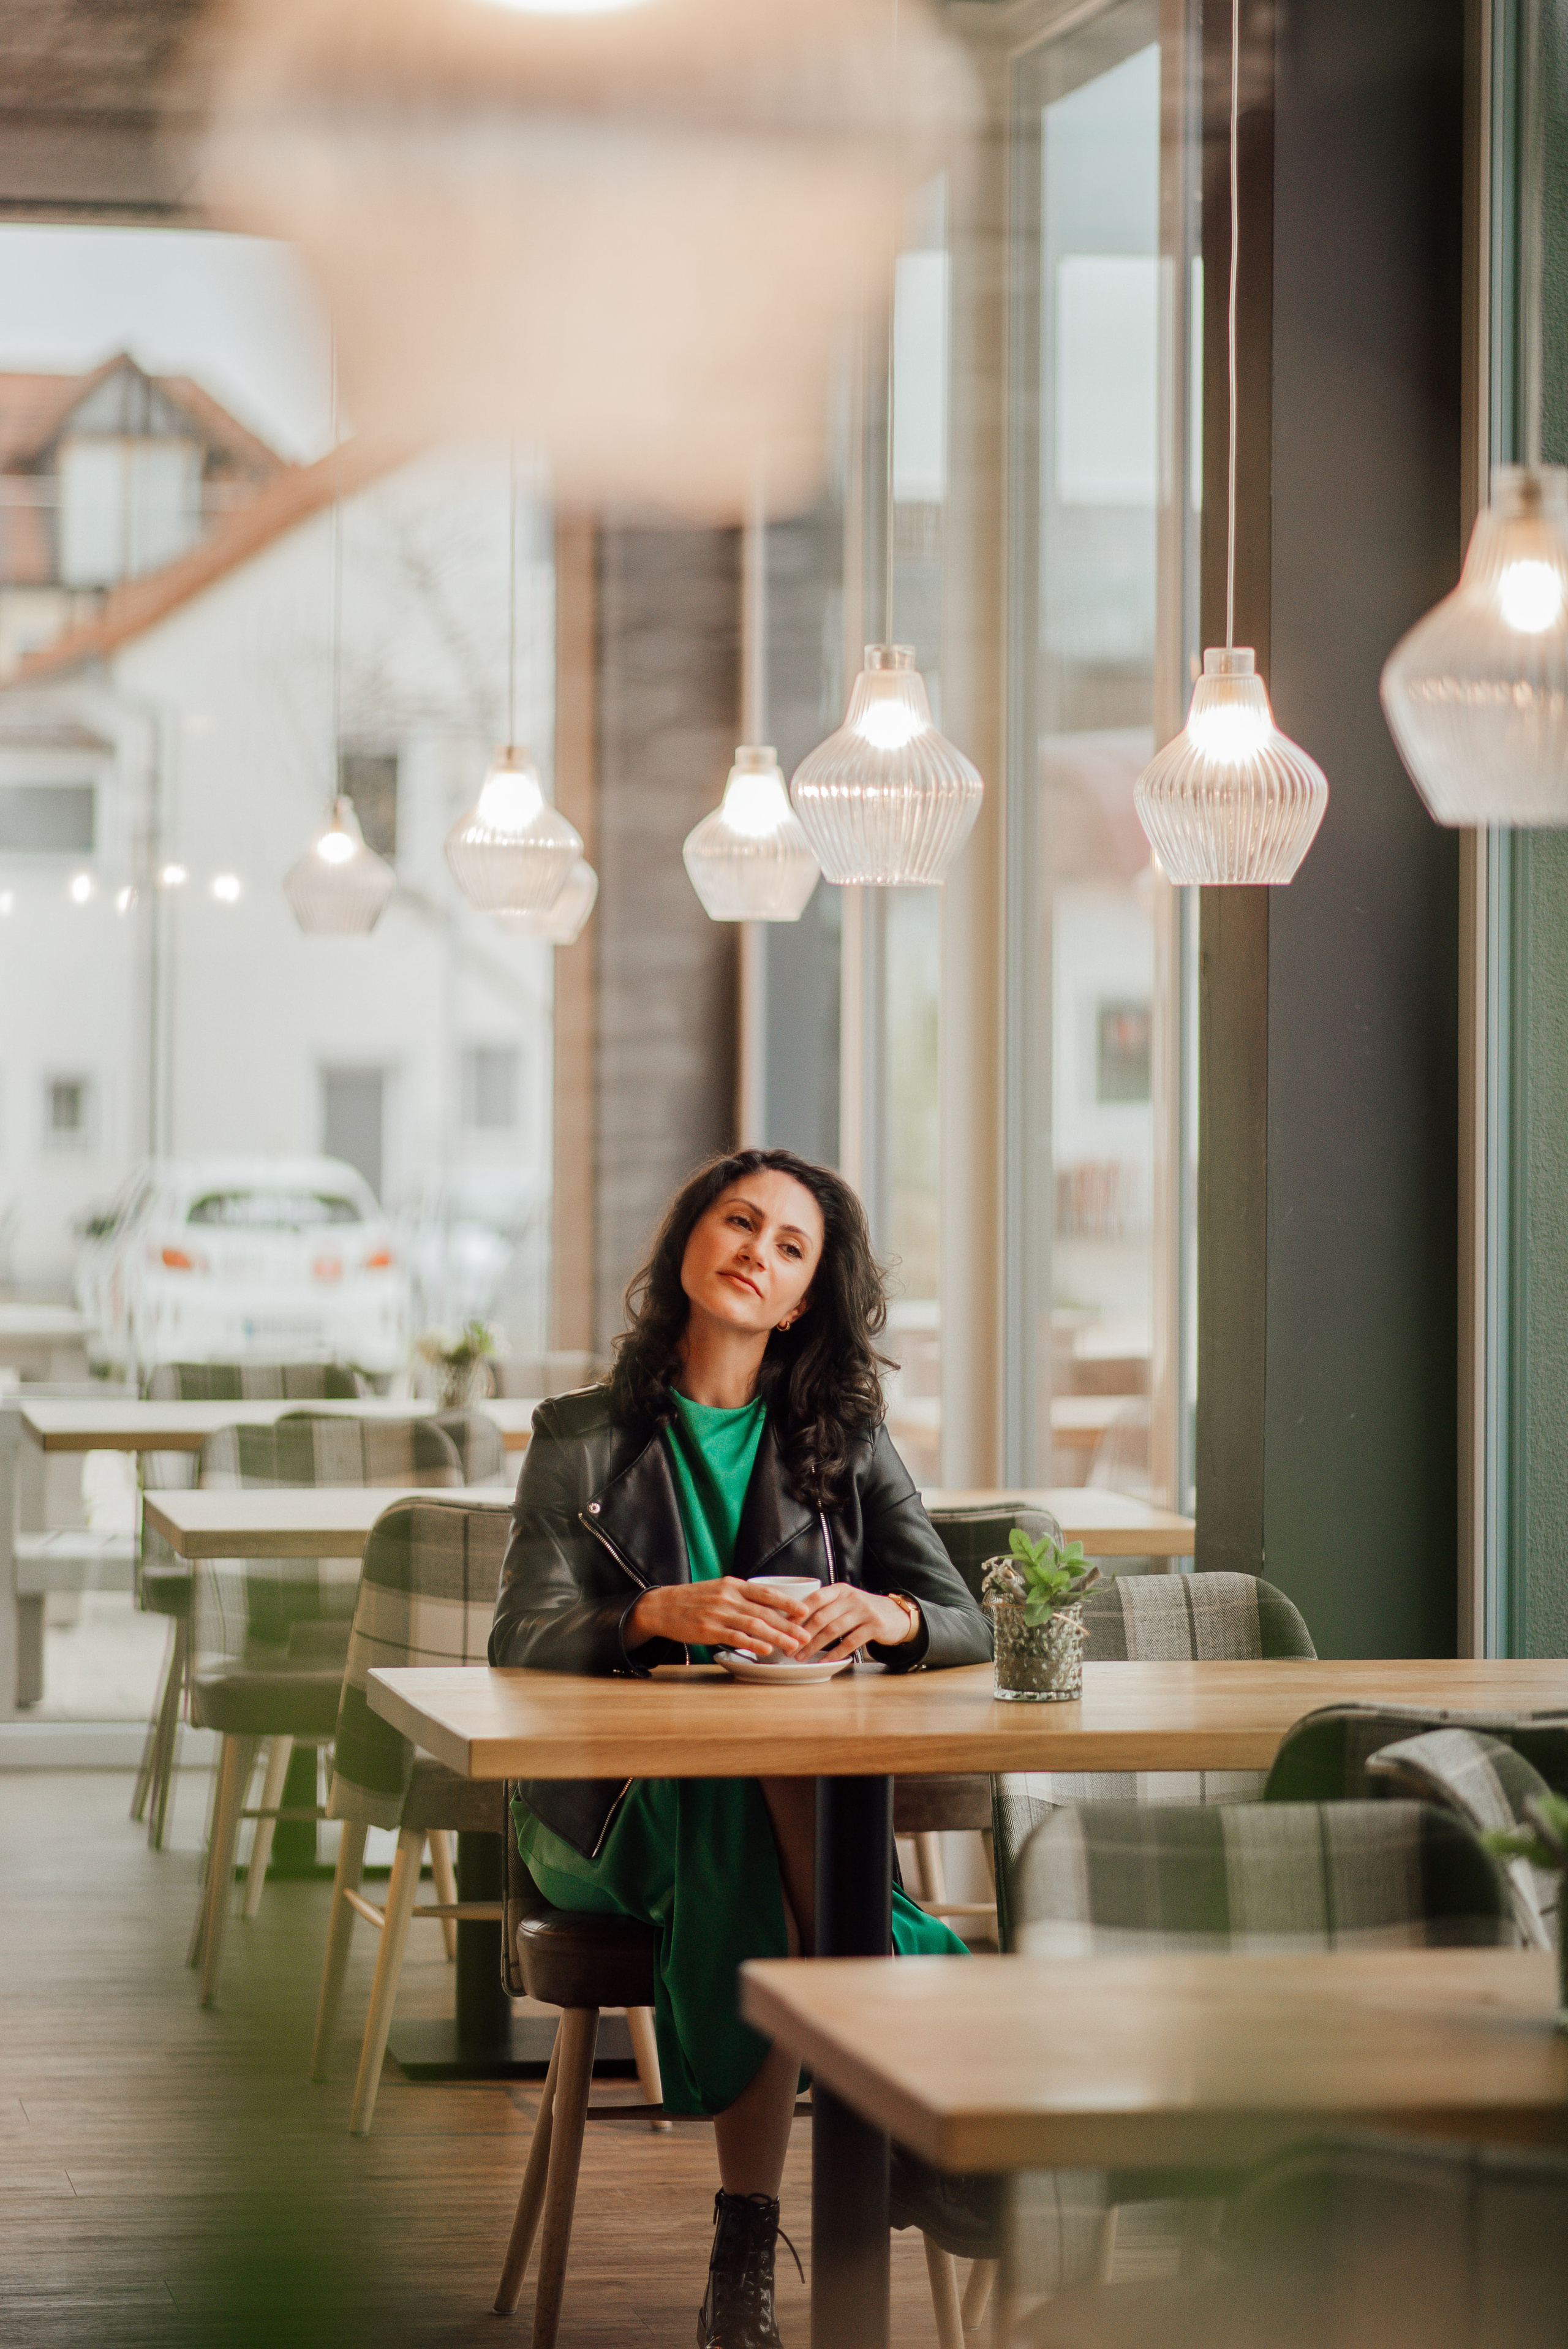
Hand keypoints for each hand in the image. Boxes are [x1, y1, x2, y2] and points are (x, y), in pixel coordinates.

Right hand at [625, 1577, 813, 1657]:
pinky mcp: (708, 1630)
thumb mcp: (719, 1589)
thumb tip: (768, 1607)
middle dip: (789, 1625)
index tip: (805, 1611)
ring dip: (777, 1637)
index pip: (766, 1592)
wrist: (662, 1607)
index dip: (788, 1602)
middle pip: (765, 1611)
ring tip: (793, 1646)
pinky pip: (735, 1637)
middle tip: (806, 1635)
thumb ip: (741, 1596)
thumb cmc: (694, 1600)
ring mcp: (718, 1613)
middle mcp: (728, 1597)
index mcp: (733, 1585)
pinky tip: (766, 1650)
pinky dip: (753, 1644)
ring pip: (754, 1625)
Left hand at [793, 1584, 916, 1660]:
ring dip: (814, 1646)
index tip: (784, 1628)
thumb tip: (793, 1621)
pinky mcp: (875, 1626)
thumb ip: (826, 1606)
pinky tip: (823, 1661)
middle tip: (788, 1649)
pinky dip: (834, 1653)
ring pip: (833, 1630)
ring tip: (801, 1657)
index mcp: (840, 1590)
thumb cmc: (863, 1611)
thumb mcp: (846, 1602)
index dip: (798, 1613)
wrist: (897, 1615)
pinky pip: (850, 1642)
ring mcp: (864, 1611)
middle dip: (802, 1635)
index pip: (815, 1598)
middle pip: (821, 1617)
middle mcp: (852, 1597)